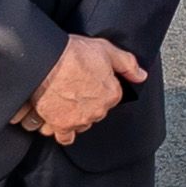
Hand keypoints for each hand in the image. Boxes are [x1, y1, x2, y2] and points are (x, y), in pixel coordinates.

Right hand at [26, 33, 147, 141]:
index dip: (99, 88)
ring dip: (74, 117)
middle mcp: (98, 111)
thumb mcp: (106, 49)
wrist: (45, 61)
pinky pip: (63, 137)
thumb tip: (141, 75)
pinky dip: (60, 130)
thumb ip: (127, 64)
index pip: (111, 97)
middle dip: (87, 103)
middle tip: (75, 89)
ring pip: (80, 124)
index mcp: (112, 94)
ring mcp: (79, 120)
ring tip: (63, 102)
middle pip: (95, 112)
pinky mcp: (60, 125)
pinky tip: (56, 120)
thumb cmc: (72, 54)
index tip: (90, 81)